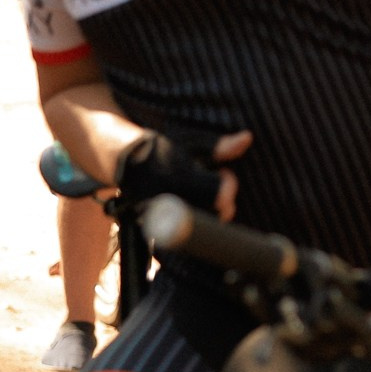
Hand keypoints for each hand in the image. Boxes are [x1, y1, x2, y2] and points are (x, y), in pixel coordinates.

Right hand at [109, 129, 250, 220]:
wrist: (123, 160)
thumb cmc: (161, 147)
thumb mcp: (191, 142)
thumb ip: (219, 146)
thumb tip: (247, 138)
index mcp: (182, 177)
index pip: (219, 193)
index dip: (227, 184)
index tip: (224, 174)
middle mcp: (170, 198)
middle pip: (213, 214)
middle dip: (222, 202)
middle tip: (215, 186)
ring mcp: (160, 215)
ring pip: (199, 226)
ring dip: (209, 212)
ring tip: (203, 195)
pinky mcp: (153, 226)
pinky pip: (180, 233)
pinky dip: (191, 223)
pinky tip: (190, 207)